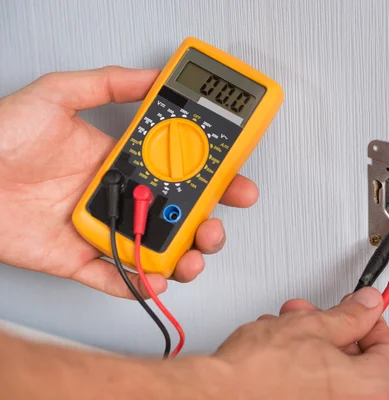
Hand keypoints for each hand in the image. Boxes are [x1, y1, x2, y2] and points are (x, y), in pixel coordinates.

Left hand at [0, 67, 258, 297]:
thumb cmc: (0, 137)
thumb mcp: (56, 97)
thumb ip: (106, 85)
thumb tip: (152, 77)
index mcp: (120, 162)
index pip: (179, 172)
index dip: (212, 180)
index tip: (234, 182)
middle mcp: (118, 196)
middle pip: (175, 215)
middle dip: (207, 224)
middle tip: (215, 225)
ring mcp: (102, 227)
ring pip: (155, 248)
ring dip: (183, 258)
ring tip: (191, 255)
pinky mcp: (79, 258)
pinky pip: (115, 277)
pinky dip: (138, 284)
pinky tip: (155, 278)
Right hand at [211, 287, 388, 398]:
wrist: (216, 395)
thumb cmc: (259, 372)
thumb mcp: (312, 326)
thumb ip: (350, 315)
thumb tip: (368, 306)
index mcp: (368, 391)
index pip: (387, 349)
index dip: (371, 321)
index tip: (359, 310)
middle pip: (357, 361)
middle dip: (332, 329)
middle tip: (317, 315)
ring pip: (330, 372)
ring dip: (311, 343)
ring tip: (287, 327)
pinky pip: (313, 388)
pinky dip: (300, 367)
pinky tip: (279, 350)